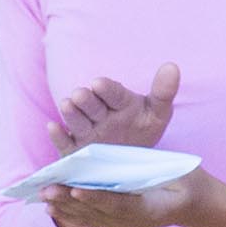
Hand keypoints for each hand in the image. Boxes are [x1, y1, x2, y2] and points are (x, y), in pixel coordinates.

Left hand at [44, 167, 204, 226]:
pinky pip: (88, 218)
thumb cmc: (187, 181)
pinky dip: (68, 212)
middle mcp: (129, 222)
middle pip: (95, 211)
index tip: (77, 191)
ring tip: (42, 197)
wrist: (194, 203)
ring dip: (63, 207)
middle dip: (69, 201)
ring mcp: (120, 225)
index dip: (96, 198)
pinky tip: (50, 207)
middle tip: (48, 191)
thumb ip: (157, 175)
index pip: (117, 204)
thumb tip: (135, 167)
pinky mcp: (114, 222)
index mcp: (146, 210)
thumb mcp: (179, 176)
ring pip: (87, 217)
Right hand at [52, 64, 180, 150]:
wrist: (132, 160)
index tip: (99, 83)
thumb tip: (172, 66)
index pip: (113, 93)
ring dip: (71, 113)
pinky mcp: (76, 151)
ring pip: (76, 121)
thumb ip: (163, 92)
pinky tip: (53, 127)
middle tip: (80, 94)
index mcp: (118, 101)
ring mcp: (86, 132)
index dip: (106, 89)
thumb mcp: (157, 113)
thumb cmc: (142, 130)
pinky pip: (65, 143)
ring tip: (67, 104)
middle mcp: (99, 114)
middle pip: (91, 104)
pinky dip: (58, 136)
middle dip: (85, 100)